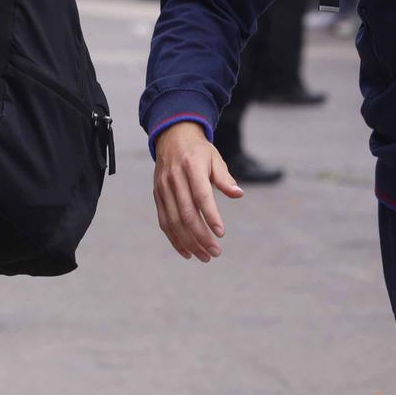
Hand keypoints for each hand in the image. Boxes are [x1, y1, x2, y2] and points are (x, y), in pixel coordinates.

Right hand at [152, 121, 243, 261]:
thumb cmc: (199, 151)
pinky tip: (187, 252)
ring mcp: (163, 189)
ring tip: (204, 256)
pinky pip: (164, 222)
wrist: (172, 138)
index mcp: (191, 167)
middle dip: (201, 236)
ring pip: (173, 222)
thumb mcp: (215, 158)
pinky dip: (174, 240)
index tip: (221, 233)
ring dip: (189, 243)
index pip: (201, 195)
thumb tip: (238, 194)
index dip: (211, 216)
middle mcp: (174, 179)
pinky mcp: (157, 196)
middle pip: (186, 213)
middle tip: (216, 252)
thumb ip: (225, 178)